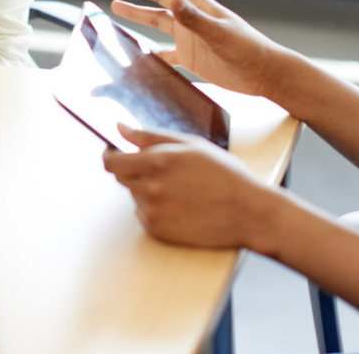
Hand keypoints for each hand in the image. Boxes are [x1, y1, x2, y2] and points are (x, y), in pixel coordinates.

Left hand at [103, 123, 269, 248]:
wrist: (248, 212)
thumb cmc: (224, 174)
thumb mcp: (191, 145)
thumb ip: (150, 135)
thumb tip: (119, 127)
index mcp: (157, 161)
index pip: (111, 162)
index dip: (110, 156)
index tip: (115, 154)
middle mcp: (150, 188)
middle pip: (121, 179)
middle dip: (135, 172)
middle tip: (166, 172)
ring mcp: (153, 212)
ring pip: (135, 196)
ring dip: (148, 191)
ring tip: (181, 190)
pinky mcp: (158, 231)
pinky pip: (144, 215)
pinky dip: (156, 210)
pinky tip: (182, 206)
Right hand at [110, 0, 292, 96]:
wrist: (265, 74)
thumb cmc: (246, 49)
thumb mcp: (217, 32)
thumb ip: (193, 16)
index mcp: (199, 6)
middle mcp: (192, 19)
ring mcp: (191, 38)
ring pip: (158, 21)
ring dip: (138, 13)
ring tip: (116, 6)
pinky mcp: (192, 58)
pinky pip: (165, 53)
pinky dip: (151, 52)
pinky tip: (138, 54)